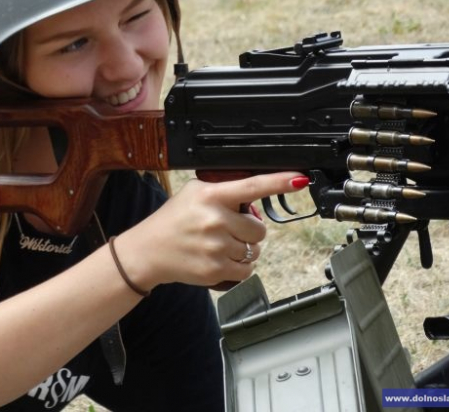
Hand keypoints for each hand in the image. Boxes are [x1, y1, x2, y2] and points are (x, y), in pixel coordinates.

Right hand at [115, 172, 308, 289]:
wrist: (148, 251)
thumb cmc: (173, 220)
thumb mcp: (194, 193)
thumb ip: (223, 190)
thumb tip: (256, 194)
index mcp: (210, 196)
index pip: (252, 186)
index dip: (279, 182)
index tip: (300, 179)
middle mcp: (214, 220)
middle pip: (259, 228)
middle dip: (249, 230)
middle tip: (229, 229)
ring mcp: (216, 247)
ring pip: (254, 250)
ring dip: (244, 249)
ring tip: (220, 244)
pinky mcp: (215, 270)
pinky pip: (246, 269)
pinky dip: (239, 266)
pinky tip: (221, 259)